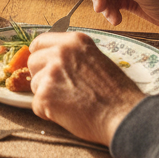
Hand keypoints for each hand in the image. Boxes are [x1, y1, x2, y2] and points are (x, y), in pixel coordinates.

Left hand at [28, 31, 145, 145]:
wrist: (125, 116)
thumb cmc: (117, 94)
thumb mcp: (97, 60)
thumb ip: (73, 56)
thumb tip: (51, 60)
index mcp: (74, 41)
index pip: (40, 42)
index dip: (41, 56)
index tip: (43, 66)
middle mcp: (60, 52)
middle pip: (33, 62)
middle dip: (42, 77)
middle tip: (61, 90)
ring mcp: (51, 72)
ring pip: (35, 85)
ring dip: (47, 96)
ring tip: (71, 103)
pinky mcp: (45, 95)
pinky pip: (36, 105)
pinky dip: (48, 113)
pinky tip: (68, 114)